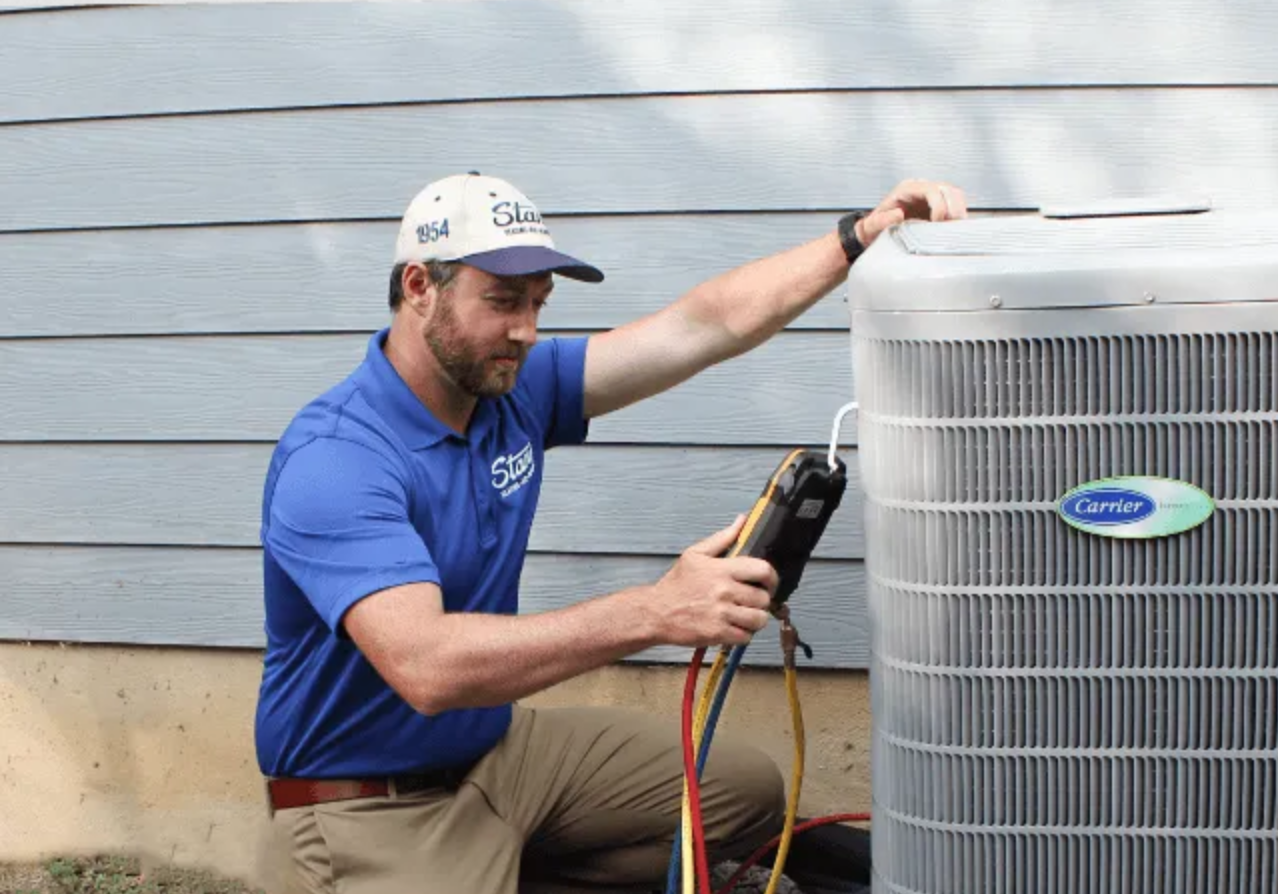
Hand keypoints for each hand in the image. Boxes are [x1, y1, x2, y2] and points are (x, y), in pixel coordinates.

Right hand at [645, 515, 778, 647]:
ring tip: (744, 615)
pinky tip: (733, 627)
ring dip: (755, 619)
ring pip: (759, 619)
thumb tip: (741, 522)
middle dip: (761, 601)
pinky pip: (746, 637)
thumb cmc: (676, 585)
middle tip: (752, 601)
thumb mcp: (695, 554)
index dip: (772, 578)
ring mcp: (722, 613)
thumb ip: (723, 538)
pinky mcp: (718, 633)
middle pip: (764, 598)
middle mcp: (724, 590)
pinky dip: (743, 634)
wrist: (656, 612)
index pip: (763, 570)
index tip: (768, 583)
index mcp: (722, 569)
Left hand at [855, 179, 968, 247]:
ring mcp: (930, 195)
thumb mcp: (873, 226)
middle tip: (950, 227)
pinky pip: (955, 204)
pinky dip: (958, 214)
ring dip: (958, 210)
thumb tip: (897, 214)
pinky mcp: (937, 205)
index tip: (938, 222)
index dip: (938, 205)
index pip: (930, 190)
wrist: (876, 232)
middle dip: (952, 208)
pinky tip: (954, 227)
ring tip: (954, 227)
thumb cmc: (875, 228)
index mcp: (906, 189)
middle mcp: (921, 188)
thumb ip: (881, 221)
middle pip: (947, 189)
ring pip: (954, 194)